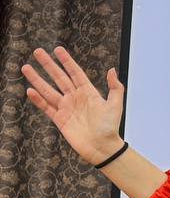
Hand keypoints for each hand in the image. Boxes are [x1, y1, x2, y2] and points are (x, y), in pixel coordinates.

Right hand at [22, 47, 125, 164]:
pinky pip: (46, 107)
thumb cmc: (110, 127)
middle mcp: (75, 98)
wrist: (102, 147)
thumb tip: (112, 70)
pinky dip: (38, 100)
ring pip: (48, 90)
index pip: (75, 73)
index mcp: (88, 92)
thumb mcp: (116, 105)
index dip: (67, 61)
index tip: (58, 50)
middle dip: (48, 65)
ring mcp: (66, 108)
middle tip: (37, 52)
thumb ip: (115, 88)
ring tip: (26, 67)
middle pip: (59, 78)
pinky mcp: (60, 119)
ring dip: (37, 79)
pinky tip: (30, 90)